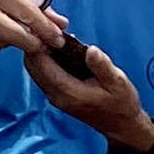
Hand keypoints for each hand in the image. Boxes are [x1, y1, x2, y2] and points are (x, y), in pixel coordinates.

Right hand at [0, 0, 66, 65]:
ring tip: (10, 27)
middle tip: (45, 45)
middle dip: (34, 43)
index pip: (25, 10)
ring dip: (15, 41)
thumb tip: (58, 20)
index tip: (57, 35)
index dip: (44, 26)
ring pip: (3, 43)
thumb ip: (30, 1)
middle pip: (15, 34)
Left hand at [22, 29, 153, 153]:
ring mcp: (54, 95)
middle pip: (32, 65)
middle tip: (53, 28)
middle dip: (37, 44)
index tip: (52, 28)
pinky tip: (61, 47)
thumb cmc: (121, 104)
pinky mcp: (57, 94)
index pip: (40, 64)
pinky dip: (46, 58)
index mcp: (66, 91)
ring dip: (40, 50)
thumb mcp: (117, 82)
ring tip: (57, 35)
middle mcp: (55, 94)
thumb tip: (90, 50)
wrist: (121, 125)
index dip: (41, 43)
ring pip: (35, 69)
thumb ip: (102, 66)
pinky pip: (43, 73)